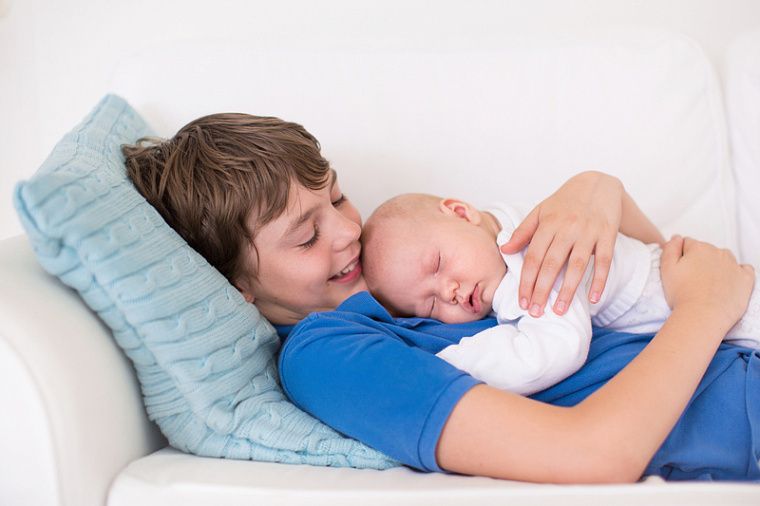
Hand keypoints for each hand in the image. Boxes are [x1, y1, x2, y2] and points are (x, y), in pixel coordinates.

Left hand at [501, 171, 622, 316]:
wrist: (598, 183)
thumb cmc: (565, 202)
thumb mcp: (541, 211)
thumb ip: (523, 232)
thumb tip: (505, 250)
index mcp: (548, 224)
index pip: (533, 257)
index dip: (526, 280)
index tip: (521, 300)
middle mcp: (567, 228)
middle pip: (552, 264)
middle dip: (542, 290)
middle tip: (535, 312)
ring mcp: (589, 232)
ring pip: (577, 265)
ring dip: (568, 290)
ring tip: (559, 310)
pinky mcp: (608, 235)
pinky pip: (605, 261)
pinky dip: (599, 280)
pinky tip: (593, 299)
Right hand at [660, 235, 754, 325]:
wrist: (702, 316)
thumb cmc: (682, 295)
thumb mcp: (666, 268)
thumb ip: (670, 248)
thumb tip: (676, 237)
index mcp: (698, 248)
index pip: (687, 244)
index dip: (681, 256)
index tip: (680, 270)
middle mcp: (718, 252)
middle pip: (706, 251)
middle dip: (699, 261)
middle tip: (691, 280)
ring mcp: (734, 265)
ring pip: (724, 259)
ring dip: (717, 266)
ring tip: (708, 283)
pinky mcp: (745, 279)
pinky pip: (744, 269)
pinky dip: (737, 272)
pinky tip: (728, 281)